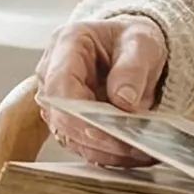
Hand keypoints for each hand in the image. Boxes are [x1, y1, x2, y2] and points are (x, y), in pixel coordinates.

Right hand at [34, 16, 170, 168]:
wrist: (132, 48)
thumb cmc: (132, 40)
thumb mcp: (142, 43)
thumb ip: (132, 68)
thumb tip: (123, 100)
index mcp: (67, 43)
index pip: (60, 85)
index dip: (79, 112)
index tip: (106, 129)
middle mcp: (52, 71)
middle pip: (60, 115)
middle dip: (95, 136)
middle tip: (130, 146)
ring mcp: (56, 98)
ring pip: (68, 135)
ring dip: (102, 149)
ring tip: (137, 152)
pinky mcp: (65, 119)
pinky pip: (79, 143)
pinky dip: (104, 153)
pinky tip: (128, 154)